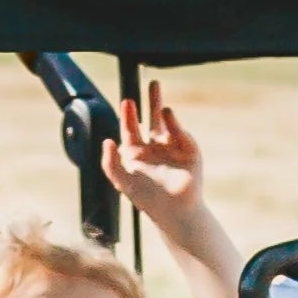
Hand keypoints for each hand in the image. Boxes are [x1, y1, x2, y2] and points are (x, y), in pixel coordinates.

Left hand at [112, 87, 237, 253]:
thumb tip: (107, 140)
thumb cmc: (146, 199)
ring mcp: (173, 148)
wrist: (174, 213)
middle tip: (153, 84)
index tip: (127, 101)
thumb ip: (110, 163)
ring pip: (168, 123)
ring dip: (164, 110)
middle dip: (152, 101)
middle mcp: (155, 146)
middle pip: (152, 118)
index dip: (129, 115)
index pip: (131, 128)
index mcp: (136, 152)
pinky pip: (182, 134)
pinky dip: (175, 124)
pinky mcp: (190, 151)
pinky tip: (168, 115)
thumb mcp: (121, 181)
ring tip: (161, 102)